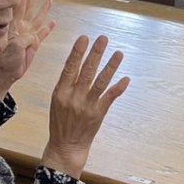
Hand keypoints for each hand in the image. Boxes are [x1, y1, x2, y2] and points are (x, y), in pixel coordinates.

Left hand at [0, 0, 54, 99]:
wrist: (7, 73)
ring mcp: (28, 35)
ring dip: (42, 9)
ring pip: (37, 18)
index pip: (18, 6)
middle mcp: (21, 28)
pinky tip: (53, 22)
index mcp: (14, 26)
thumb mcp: (14, 48)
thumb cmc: (6, 61)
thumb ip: (24, 39)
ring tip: (48, 0)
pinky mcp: (34, 44)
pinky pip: (43, 33)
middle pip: (28, 8)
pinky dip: (48, 28)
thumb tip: (34, 35)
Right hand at [41, 35, 128, 177]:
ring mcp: (87, 106)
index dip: (77, 52)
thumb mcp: (56, 100)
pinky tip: (126, 78)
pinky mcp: (98, 114)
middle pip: (86, 71)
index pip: (70, 67)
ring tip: (119, 53)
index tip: (84, 38)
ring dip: (110, 67)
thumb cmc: (60, 121)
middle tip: (103, 38)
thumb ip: (67, 83)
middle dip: (96, 53)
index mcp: (61, 92)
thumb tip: (78, 60)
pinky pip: (109, 98)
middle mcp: (74, 97)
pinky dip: (118, 88)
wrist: (66, 145)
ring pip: (100, 82)